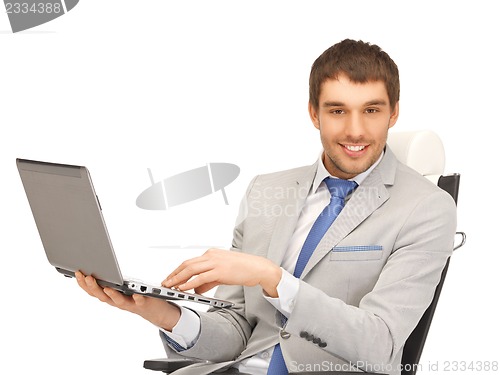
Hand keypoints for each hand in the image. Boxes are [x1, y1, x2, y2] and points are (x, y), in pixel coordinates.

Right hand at [75, 271, 180, 330]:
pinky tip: (137, 293)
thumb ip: (110, 279)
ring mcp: (130, 304)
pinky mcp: (143, 303)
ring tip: (107, 287)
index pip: (93, 291)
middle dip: (92, 286)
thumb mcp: (120, 288)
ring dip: (111, 294)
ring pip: (118, 301)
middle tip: (86, 276)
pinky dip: (137, 297)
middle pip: (101, 296)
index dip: (83, 283)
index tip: (77, 272)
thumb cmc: (136, 296)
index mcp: (110, 296)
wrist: (155, 311)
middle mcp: (117, 302)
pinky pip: (140, 301)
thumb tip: (97, 264)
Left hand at [162, 248, 281, 296]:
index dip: (178, 270)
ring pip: (191, 269)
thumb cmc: (242, 270)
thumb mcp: (222, 274)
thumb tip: (196, 290)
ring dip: (178, 278)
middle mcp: (211, 255)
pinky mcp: (220, 270)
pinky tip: (183, 288)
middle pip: (187, 264)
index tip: (170, 278)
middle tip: (165, 283)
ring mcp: (215, 262)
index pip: (190, 262)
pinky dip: (190, 283)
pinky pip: (200, 277)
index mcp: (211, 254)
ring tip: (170, 286)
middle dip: (174, 274)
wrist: (258, 268)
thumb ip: (208, 281)